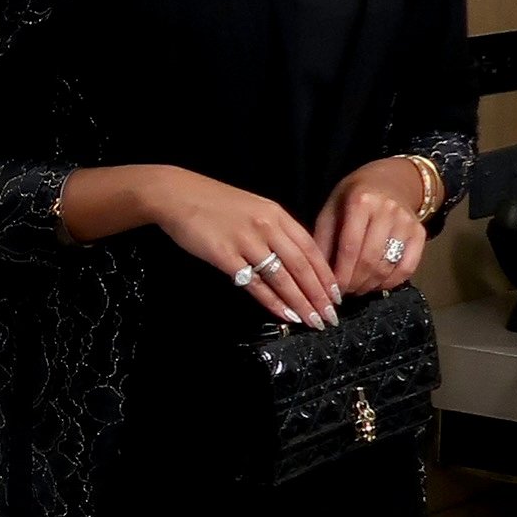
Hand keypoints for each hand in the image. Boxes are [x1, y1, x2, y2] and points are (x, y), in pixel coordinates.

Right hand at [135, 168, 342, 325]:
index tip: (337, 296)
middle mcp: (267, 226)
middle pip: (302, 266)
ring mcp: (246, 240)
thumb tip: (296, 261)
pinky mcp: (225, 255)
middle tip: (330, 317)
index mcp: (277, 214)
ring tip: (313, 321)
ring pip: (282, 277)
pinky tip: (285, 315)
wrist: (178, 195)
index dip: (326, 274)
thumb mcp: (254, 209)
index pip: (311, 248)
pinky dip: (273, 301)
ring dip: (300, 302)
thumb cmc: (216, 204)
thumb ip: (276, 231)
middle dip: (319, 294)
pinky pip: (255, 283)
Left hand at [316, 155, 432, 294]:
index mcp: (360, 201)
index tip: (332, 290)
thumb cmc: (353, 198)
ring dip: (369, 285)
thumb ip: (323, 241)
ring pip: (387, 267)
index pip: (349, 247)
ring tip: (357, 288)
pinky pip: (407, 268)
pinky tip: (376, 284)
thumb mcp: (331, 210)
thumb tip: (318, 277)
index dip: (340, 275)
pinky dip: (391, 283)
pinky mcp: (420, 233)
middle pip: (370, 260)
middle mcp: (387, 210)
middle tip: (344, 292)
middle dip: (354, 283)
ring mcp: (406, 222)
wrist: (390, 180)